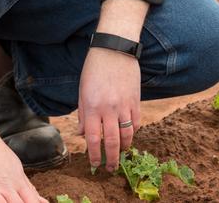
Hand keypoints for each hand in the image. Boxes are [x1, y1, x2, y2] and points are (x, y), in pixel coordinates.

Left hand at [77, 46, 140, 172]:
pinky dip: (133, 132)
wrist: (115, 49)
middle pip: (112, 142)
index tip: (94, 164)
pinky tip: (128, 134)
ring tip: (120, 153)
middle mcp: (109, 108)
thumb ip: (83, 113)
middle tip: (110, 168)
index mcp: (92, 106)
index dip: (94, 154)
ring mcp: (124, 105)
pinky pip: (136, 123)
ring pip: (127, 135)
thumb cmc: (94, 68)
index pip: (93, 138)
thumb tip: (83, 134)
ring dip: (124, 148)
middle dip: (111, 159)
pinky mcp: (136, 101)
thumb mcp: (82, 89)